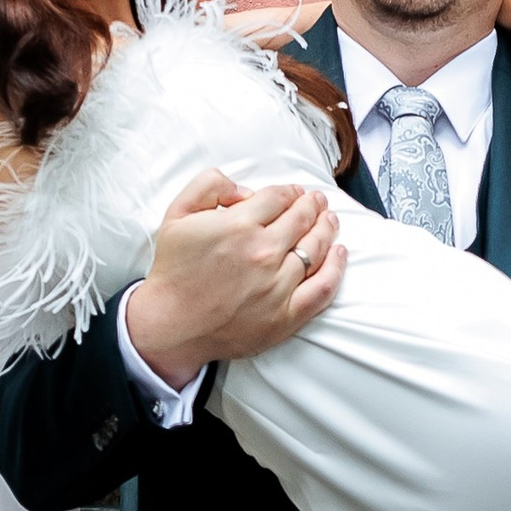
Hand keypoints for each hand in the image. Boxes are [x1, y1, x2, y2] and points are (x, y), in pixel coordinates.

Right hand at [123, 171, 343, 386]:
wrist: (170, 325)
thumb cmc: (173, 271)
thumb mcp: (177, 214)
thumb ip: (209, 185)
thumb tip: (245, 189)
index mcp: (239, 225)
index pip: (279, 197)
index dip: (290, 191)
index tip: (293, 193)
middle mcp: (263, 253)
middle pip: (302, 218)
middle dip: (312, 205)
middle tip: (317, 201)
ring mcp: (277, 286)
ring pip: (316, 248)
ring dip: (327, 228)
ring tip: (330, 220)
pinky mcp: (285, 316)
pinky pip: (323, 288)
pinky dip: (336, 268)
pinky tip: (340, 253)